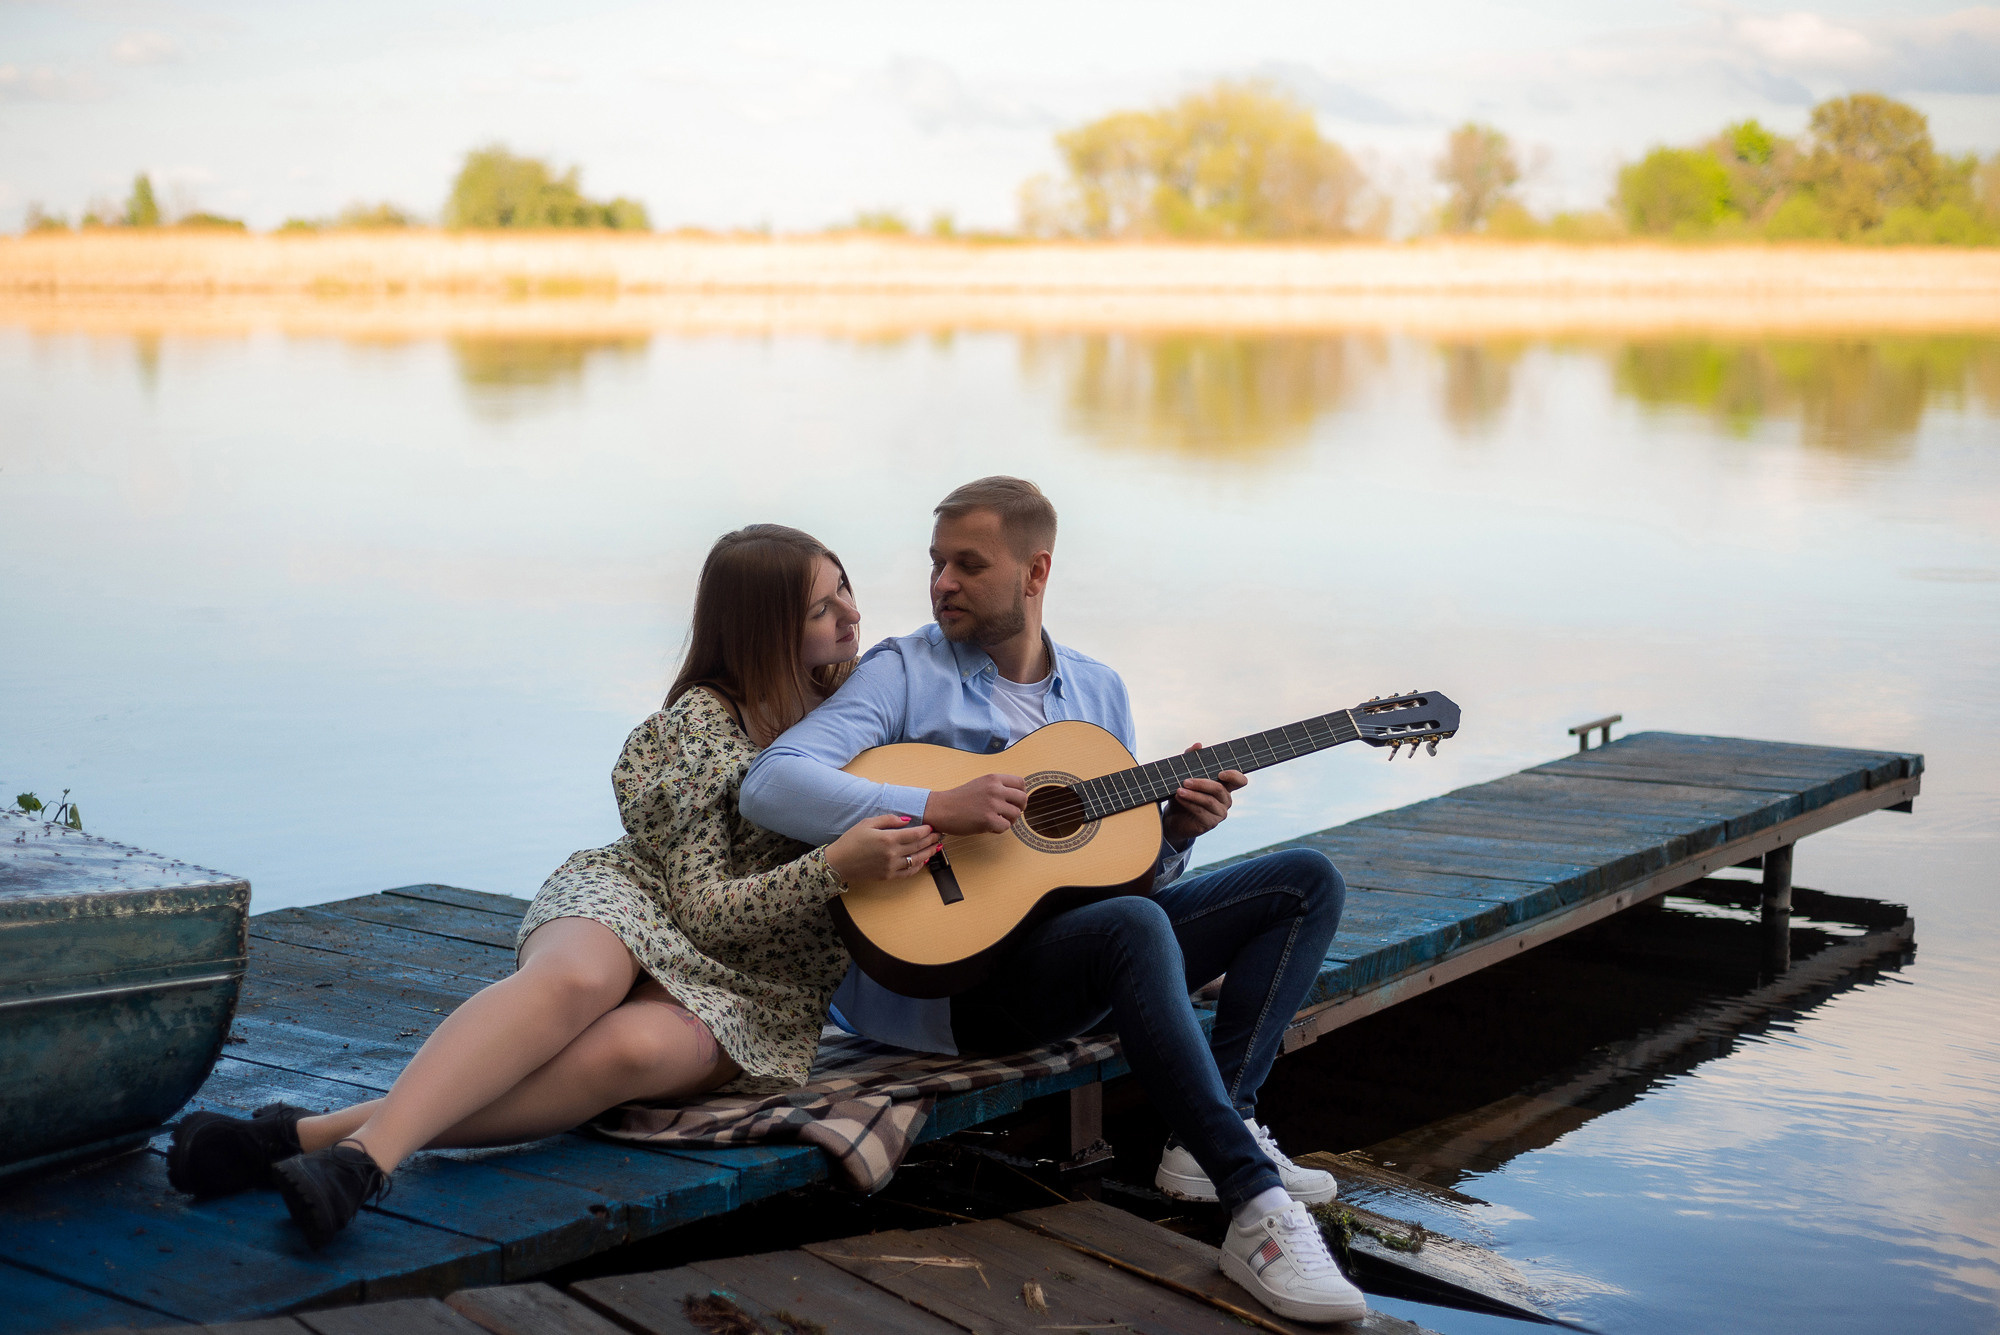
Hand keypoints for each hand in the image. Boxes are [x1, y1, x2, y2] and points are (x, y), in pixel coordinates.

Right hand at [825, 816, 940, 883]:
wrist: (838, 863)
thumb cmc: (851, 841)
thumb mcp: (867, 823)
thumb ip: (889, 820)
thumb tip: (907, 820)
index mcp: (887, 839)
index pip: (914, 834)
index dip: (926, 830)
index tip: (931, 826)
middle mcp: (892, 854)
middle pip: (918, 846)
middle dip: (931, 840)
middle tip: (940, 835)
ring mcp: (891, 867)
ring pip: (917, 860)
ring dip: (929, 852)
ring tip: (937, 847)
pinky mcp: (888, 876)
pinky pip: (908, 872)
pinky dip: (918, 866)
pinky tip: (923, 860)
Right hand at [923, 773, 1028, 834]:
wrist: (941, 809)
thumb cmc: (960, 799)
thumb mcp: (981, 784)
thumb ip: (998, 787)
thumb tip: (1018, 797)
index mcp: (993, 778)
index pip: (1021, 783)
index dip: (1021, 794)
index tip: (1014, 801)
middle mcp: (995, 789)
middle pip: (1023, 799)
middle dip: (1019, 808)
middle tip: (1009, 814)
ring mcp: (992, 804)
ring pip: (1016, 814)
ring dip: (1008, 820)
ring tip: (995, 820)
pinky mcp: (988, 820)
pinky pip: (1006, 827)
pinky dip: (998, 830)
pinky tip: (988, 827)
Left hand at [1161, 742, 1245, 843]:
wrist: (1173, 817)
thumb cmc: (1183, 794)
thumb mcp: (1184, 775)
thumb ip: (1191, 759)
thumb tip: (1198, 745)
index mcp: (1224, 786)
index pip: (1239, 780)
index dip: (1234, 776)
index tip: (1221, 773)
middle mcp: (1225, 799)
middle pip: (1219, 789)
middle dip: (1201, 783)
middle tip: (1185, 780)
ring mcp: (1220, 812)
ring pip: (1209, 800)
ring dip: (1193, 794)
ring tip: (1178, 790)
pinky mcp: (1211, 823)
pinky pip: (1201, 811)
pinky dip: (1189, 803)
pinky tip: (1179, 798)